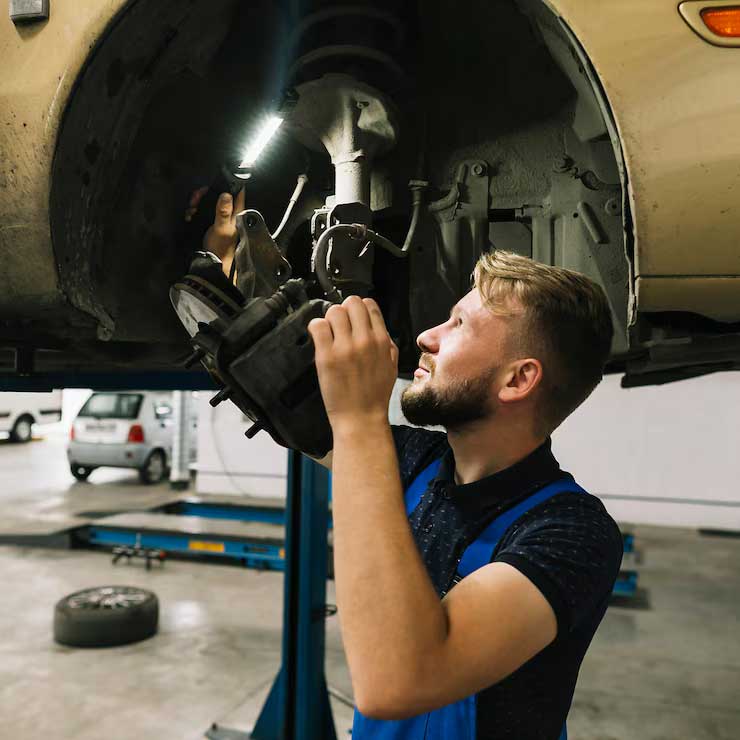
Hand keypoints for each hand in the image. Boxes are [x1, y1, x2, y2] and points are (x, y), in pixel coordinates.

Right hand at [185, 187, 244, 278]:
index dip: (227, 185)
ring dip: (198, 203)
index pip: (237, 194)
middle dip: (205, 195)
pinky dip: (195, 212)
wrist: (212, 263)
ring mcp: (219, 220)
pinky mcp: (210, 225)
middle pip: (218, 197)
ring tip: (191, 209)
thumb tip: (226, 194)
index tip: (215, 183)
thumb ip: (224, 212)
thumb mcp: (222, 228)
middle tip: (195, 198)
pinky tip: (190, 215)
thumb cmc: (220, 247)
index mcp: (236, 214)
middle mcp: (229, 215)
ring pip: (208, 204)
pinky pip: (202, 213)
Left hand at [308, 296, 397, 431]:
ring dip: (330, 319)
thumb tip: (376, 326)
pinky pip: (318, 326)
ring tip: (330, 333)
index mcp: (381, 340)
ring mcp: (344, 347)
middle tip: (340, 325)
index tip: (354, 318)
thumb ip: (386, 342)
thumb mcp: (391, 365)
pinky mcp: (326, 356)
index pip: (369, 305)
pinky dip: (316, 327)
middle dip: (344, 310)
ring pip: (334, 311)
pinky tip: (320, 338)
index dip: (359, 309)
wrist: (361, 418)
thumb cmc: (374, 395)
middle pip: (351, 302)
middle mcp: (364, 340)